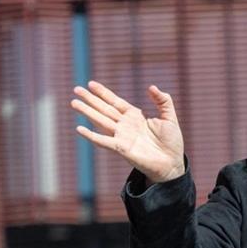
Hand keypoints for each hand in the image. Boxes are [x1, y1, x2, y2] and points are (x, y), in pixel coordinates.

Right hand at [70, 81, 185, 183]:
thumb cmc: (171, 143)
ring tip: (74, 103)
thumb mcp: (169, 118)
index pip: (115, 101)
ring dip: (87, 112)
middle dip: (90, 99)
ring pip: (100, 121)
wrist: (172, 164)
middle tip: (76, 89)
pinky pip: (103, 141)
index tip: (91, 84)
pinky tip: (79, 129)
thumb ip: (163, 101)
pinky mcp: (121, 149)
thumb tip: (151, 87)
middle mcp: (125, 126)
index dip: (103, 93)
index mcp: (134, 117)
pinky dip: (92, 136)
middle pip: (104, 109)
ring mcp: (121, 137)